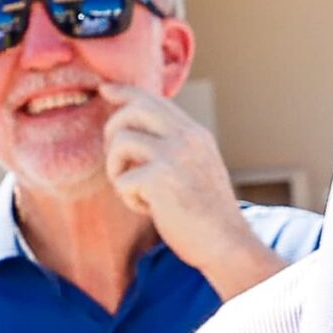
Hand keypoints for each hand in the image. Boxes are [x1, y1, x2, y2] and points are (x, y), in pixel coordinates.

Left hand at [100, 84, 281, 297]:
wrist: (227, 243)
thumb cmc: (208, 214)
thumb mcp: (198, 169)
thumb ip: (175, 148)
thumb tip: (132, 134)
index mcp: (196, 134)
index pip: (155, 99)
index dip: (125, 91)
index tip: (105, 89)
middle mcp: (187, 138)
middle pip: (134, 109)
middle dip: (112, 129)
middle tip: (117, 158)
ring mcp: (175, 156)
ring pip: (120, 142)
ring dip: (117, 169)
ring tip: (135, 190)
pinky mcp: (160, 179)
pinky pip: (122, 179)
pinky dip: (129, 198)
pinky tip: (149, 209)